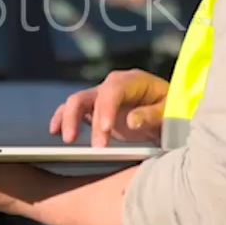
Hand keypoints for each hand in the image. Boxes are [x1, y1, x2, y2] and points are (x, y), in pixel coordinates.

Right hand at [49, 68, 169, 146]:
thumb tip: (131, 121)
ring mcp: (100, 96)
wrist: (168, 113)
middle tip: (85, 143)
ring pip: (76, 102)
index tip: (105, 130)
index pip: (112, 91)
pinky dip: (62, 119)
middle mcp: (111, 85)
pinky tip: (55, 131)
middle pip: (88, 96)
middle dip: (81, 118)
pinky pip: (73, 111)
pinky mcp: (93, 109)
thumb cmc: (170, 109)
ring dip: (68, 119)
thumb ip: (151, 115)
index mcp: (131, 81)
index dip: (106, 109)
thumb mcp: (168, 112)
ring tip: (68, 139)